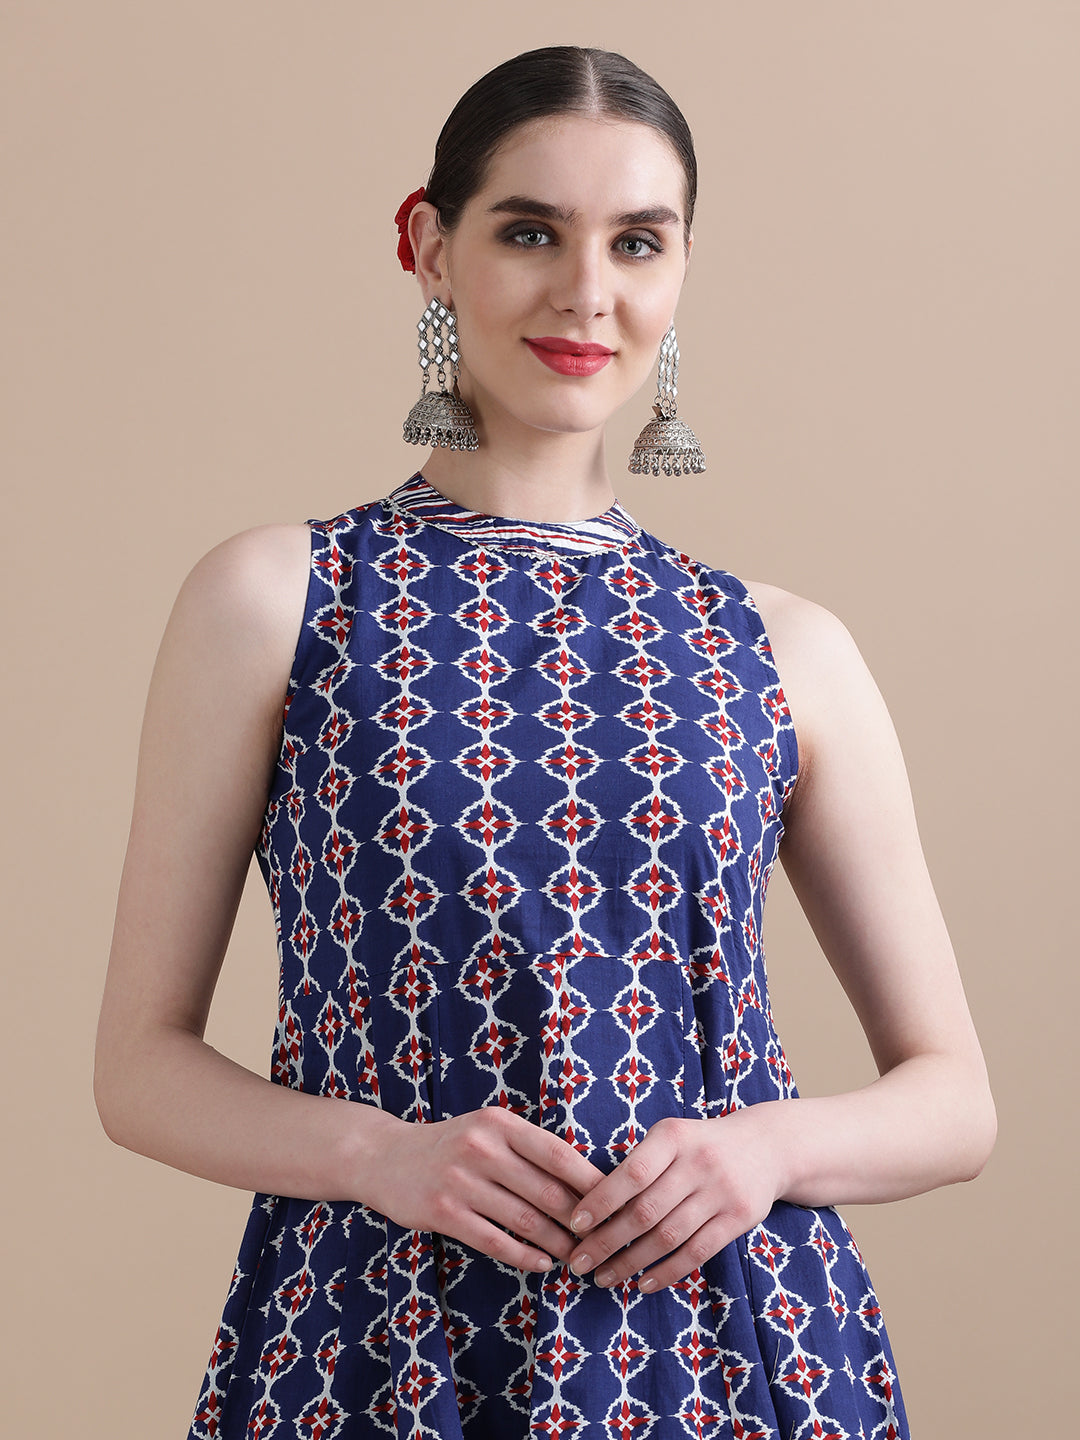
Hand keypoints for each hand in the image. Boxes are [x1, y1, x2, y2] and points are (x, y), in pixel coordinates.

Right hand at [363, 1106, 607, 1272]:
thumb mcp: (488, 1130)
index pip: (557, 1153)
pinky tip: (542, 1264)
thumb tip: (587, 1182)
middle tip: (601, 1240)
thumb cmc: (452, 1145)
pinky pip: (495, 1241)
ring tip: (576, 1257)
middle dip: (580, 1221)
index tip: (614, 1204)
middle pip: (546, 1191)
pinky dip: (525, 1257)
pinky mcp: (443, 1213)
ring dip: (557, 1244)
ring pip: (525, 1220)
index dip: (590, 1182)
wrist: (384, 1156)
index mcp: (499, 1123)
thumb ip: (528, 1149)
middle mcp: (480, 1147)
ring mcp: (459, 1181)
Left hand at [565, 1109, 784, 1292]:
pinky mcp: (740, 1218)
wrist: (766, 1147)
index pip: (632, 1173)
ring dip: (631, 1263)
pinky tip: (643, 1284)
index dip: (601, 1200)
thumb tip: (589, 1204)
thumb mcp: (671, 1137)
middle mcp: (699, 1162)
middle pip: (645, 1211)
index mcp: (674, 1136)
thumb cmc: (700, 1145)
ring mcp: (722, 1191)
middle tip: (579, 1262)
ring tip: (604, 1277)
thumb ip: (640, 1163)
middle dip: (607, 1241)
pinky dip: (666, 1272)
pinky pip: (697, 1252)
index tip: (575, 1224)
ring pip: (668, 1237)